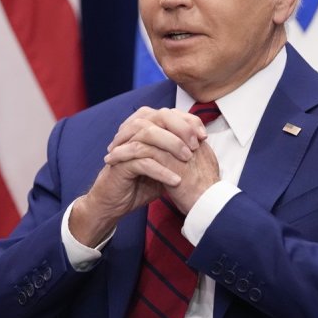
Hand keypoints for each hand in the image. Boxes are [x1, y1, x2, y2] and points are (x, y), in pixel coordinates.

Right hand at [70, 107, 210, 245]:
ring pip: (149, 135)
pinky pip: (141, 161)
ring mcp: (125, 146)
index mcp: (145, 128)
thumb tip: (203, 144)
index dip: (187, 121)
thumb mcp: (165, 165)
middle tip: (196, 146)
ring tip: (187, 160)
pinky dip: (160, 170)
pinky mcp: (119, 164)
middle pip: (159, 117)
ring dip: (171, 145)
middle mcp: (133, 132)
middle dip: (181, 129)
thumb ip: (178, 153)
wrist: (114, 203)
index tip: (203, 136)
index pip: (168, 113)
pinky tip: (175, 180)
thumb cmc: (140, 183)